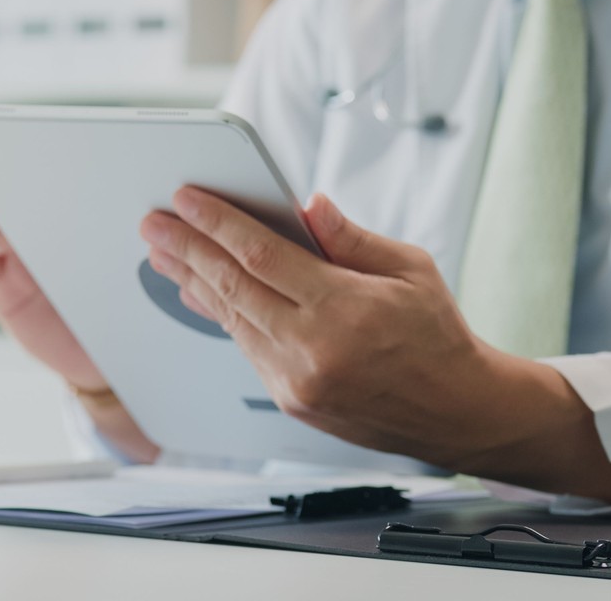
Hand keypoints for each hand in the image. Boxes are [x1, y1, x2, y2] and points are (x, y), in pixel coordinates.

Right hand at [0, 171, 159, 460]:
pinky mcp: (3, 287)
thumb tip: (173, 213)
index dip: (53, 159)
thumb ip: (137, 242)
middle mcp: (45, 237)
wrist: (102, 359)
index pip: (64, 186)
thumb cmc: (120, 310)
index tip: (44, 133)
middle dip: (5, 168)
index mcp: (77, 226)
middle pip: (24, 196)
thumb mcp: (135, 272)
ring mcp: (19, 260)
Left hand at [140, 188, 610, 508]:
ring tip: (163, 251)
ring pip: (232, 319)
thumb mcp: (410, 270)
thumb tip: (306, 204)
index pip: (263, 256)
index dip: (218, 223)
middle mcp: (314, 349)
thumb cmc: (438, 335)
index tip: (186, 198)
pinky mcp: (292, 399)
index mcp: (345, 310)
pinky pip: (246, 346)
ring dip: (192, 281)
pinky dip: (221, 314)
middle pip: (233, 287)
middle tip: (152, 222)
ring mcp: (298, 381)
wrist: (459, 412)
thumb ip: (350, 237)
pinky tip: (198, 290)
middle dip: (186, 249)